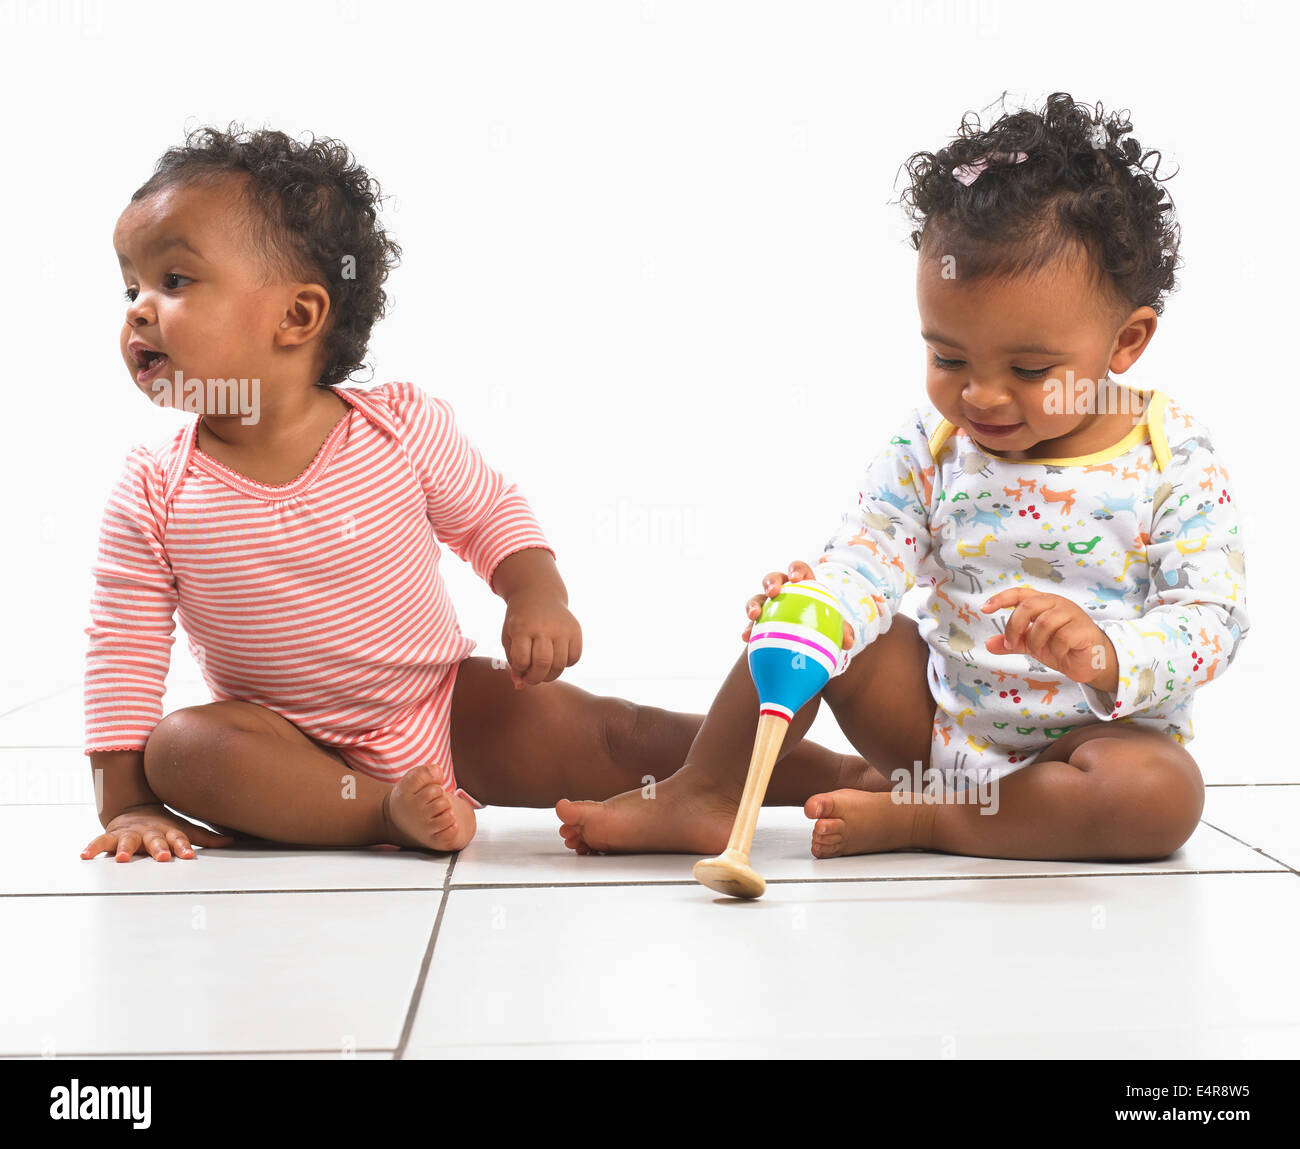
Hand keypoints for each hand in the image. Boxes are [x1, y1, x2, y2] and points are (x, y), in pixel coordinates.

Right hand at [81, 804, 233, 861]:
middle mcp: (149, 833)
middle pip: (155, 841)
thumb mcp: (183, 829)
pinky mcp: (112, 836)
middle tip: (162, 857)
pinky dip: (92, 848)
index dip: (184, 846)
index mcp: (168, 831)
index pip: (178, 838)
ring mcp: (130, 834)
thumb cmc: (163, 825)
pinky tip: (84, 856)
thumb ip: (205, 837)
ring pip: (127, 842)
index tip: (189, 856)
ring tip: (123, 859)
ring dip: (125, 850)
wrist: (135, 808)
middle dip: (159, 849)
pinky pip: (100, 842)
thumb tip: (231, 840)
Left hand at [501, 590, 582, 687]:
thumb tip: (520, 686)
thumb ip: (513, 662)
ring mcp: (562, 628)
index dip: (520, 671)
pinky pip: (574, 658)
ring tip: (543, 672)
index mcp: (522, 627)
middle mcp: (543, 626)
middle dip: (536, 678)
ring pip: (560, 664)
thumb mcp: (509, 637)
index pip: (522, 660)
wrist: (538, 594)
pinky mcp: (575, 630)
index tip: (519, 669)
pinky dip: (566, 665)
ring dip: (550, 675)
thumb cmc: (520, 621)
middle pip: (543, 664)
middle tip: (531, 678)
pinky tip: (556, 659)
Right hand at [742, 560, 854, 647]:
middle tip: (773, 592)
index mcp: (801, 584)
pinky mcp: (757, 622)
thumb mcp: (834, 627)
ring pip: (756, 599)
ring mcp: (767, 605)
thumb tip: (849, 641)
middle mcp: (781, 590)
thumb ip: (842, 630)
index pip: (799, 569)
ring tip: (753, 616)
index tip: (796, 578)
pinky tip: (746, 638)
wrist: (805, 639)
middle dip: (770, 582)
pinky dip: (748, 630)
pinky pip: (751, 624)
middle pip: (773, 579)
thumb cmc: (822, 626)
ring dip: (752, 604)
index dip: (796, 569)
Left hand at [981, 588, 1114, 684]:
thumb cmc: (1062, 647)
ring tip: (1039, 651)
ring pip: (1044, 622)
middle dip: (1014, 626)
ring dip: (1035, 641)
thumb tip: (989, 644)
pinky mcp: (1084, 629)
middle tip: (1011, 643)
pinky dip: (1055, 650)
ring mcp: (1072, 614)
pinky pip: (1062, 638)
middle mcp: (1057, 604)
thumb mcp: (1032, 644)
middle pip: (1028, 606)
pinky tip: (1059, 653)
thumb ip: (1013, 643)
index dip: (1001, 598)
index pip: (1020, 594)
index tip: (985, 609)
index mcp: (1043, 603)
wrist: (1089, 663)